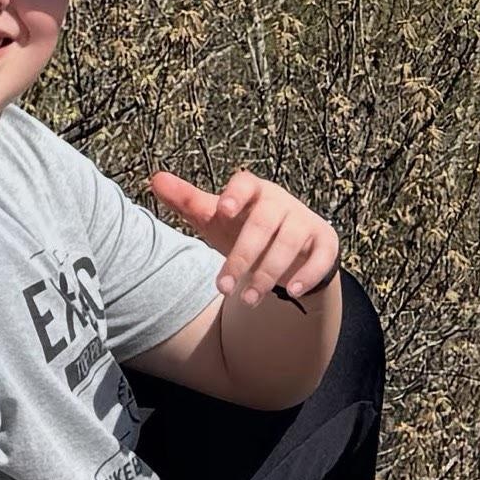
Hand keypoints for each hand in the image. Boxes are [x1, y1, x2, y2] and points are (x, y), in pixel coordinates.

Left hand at [150, 168, 340, 308]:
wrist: (289, 250)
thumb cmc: (244, 229)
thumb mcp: (217, 219)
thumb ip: (188, 202)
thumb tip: (155, 179)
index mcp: (254, 192)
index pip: (246, 183)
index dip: (236, 193)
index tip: (223, 209)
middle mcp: (281, 203)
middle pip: (263, 224)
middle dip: (242, 257)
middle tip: (223, 288)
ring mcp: (305, 222)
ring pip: (290, 243)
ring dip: (268, 273)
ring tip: (248, 299)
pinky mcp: (325, 243)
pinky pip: (321, 258)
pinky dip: (307, 275)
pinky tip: (291, 291)